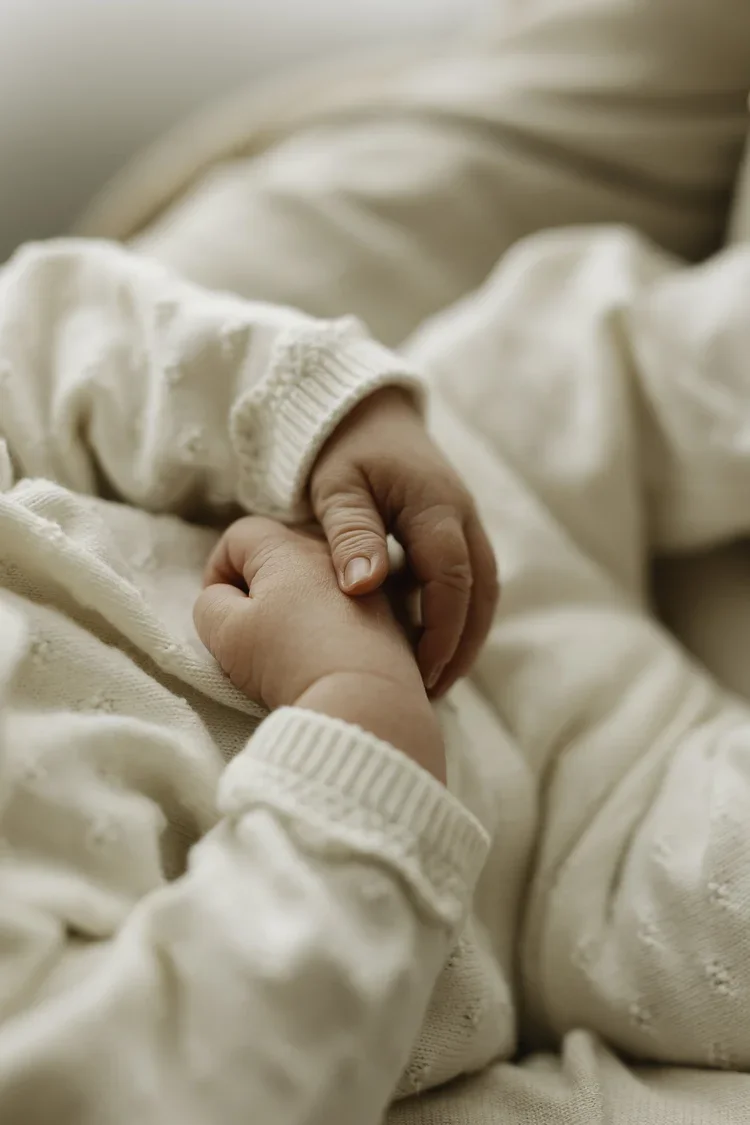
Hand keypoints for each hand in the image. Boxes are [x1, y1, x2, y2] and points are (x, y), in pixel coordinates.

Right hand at [193, 517, 444, 780]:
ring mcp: (364, 582)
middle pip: (280, 555)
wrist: (365, 699)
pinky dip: (327, 623)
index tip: (220, 613)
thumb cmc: (288, 660)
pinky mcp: (388, 615)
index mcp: (288, 547)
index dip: (218, 571)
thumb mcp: (225, 632)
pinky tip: (324, 656)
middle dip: (257, 587)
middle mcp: (331, 553)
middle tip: (252, 632)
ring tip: (289, 648)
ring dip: (294, 605)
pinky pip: (344, 606)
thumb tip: (221, 597)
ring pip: (314, 582)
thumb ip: (210, 604)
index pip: (239, 536)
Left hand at [309, 388, 498, 696]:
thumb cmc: (342, 449)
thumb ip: (350, 534)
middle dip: (462, 646)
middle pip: (481, 592)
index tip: (417, 672)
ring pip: (484, 591)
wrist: (365, 411)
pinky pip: (472, 582)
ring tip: (434, 681)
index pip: (451, 578)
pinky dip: (459, 617)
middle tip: (430, 692)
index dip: (440, 630)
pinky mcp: (459, 532)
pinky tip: (431, 647)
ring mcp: (467, 524)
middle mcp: (462, 517)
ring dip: (466, 636)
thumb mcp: (336, 487)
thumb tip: (364, 590)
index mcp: (434, 506)